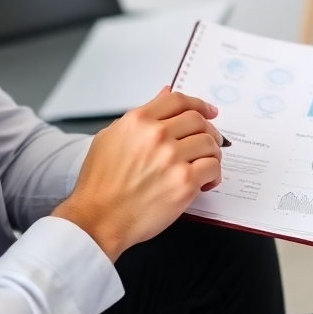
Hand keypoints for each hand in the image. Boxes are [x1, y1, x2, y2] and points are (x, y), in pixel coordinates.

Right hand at [53, 88, 223, 260]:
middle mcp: (157, 135)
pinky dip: (214, 174)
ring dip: (212, 152)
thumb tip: (163, 96)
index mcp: (138, 121)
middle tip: (210, 140)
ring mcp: (172, 158)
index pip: (178, 101)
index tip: (208, 111)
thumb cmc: (100, 183)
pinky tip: (205, 181)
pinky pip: (212, 168)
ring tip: (206, 163)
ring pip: (209, 143)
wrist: (99, 218)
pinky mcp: (184, 183)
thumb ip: (140, 116)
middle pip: (198, 120)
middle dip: (209, 130)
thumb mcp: (110, 137)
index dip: (199, 104)